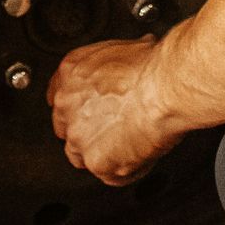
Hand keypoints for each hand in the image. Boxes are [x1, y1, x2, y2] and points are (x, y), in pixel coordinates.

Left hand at [47, 35, 181, 185]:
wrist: (165, 87)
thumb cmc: (152, 67)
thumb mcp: (130, 48)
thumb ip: (116, 66)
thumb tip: (132, 64)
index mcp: (71, 72)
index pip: (59, 97)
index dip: (78, 107)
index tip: (89, 112)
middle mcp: (67, 104)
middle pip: (67, 128)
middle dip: (89, 131)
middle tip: (116, 128)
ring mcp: (79, 135)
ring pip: (82, 155)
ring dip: (104, 153)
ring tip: (131, 143)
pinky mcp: (96, 161)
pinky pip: (110, 175)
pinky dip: (128, 170)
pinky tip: (143, 156)